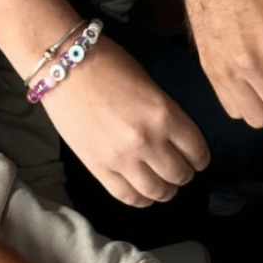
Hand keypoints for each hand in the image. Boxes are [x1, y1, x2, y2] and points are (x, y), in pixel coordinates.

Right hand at [41, 36, 208, 206]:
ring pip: (157, 192)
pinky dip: (141, 199)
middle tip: (179, 171)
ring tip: (163, 186)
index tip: (197, 161)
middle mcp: (147, 140)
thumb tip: (178, 140)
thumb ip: (166, 114)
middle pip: (180, 175)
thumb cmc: (107, 63)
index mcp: (165, 114)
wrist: (62, 64)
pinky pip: (128, 196)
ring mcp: (122, 158)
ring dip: (166, 191)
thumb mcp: (149, 84)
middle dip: (184, 175)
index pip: (197, 151)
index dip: (200, 159)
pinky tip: (144, 193)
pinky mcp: (98, 168)